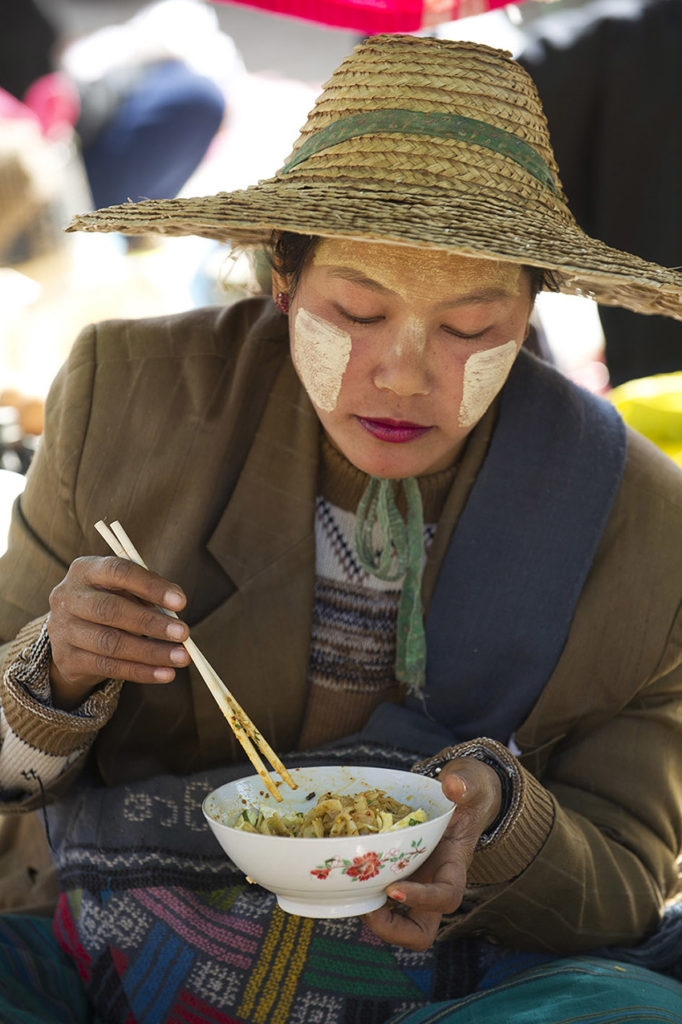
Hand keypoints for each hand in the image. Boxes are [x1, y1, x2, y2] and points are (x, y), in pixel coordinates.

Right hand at [48, 555, 190, 707]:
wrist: (71, 636)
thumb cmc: (109, 602)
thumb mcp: (124, 589)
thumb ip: (148, 591)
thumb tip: (175, 606)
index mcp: (85, 570)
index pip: (117, 571)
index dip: (150, 586)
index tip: (181, 602)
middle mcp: (68, 597)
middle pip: (111, 610)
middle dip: (151, 623)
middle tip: (184, 633)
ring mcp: (63, 629)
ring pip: (110, 643)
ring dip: (151, 652)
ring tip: (182, 657)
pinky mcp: (67, 658)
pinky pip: (108, 668)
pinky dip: (141, 672)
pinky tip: (165, 673)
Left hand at [363, 757, 501, 949]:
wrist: (458, 800)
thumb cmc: (466, 795)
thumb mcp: (471, 784)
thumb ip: (465, 784)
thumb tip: (452, 786)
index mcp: (454, 870)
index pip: (445, 899)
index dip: (421, 900)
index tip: (393, 888)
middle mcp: (434, 888)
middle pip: (418, 934)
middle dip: (390, 928)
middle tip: (365, 905)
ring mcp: (414, 889)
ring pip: (395, 926)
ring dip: (371, 916)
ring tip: (348, 890)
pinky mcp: (397, 880)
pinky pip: (379, 901)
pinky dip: (361, 894)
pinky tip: (344, 870)